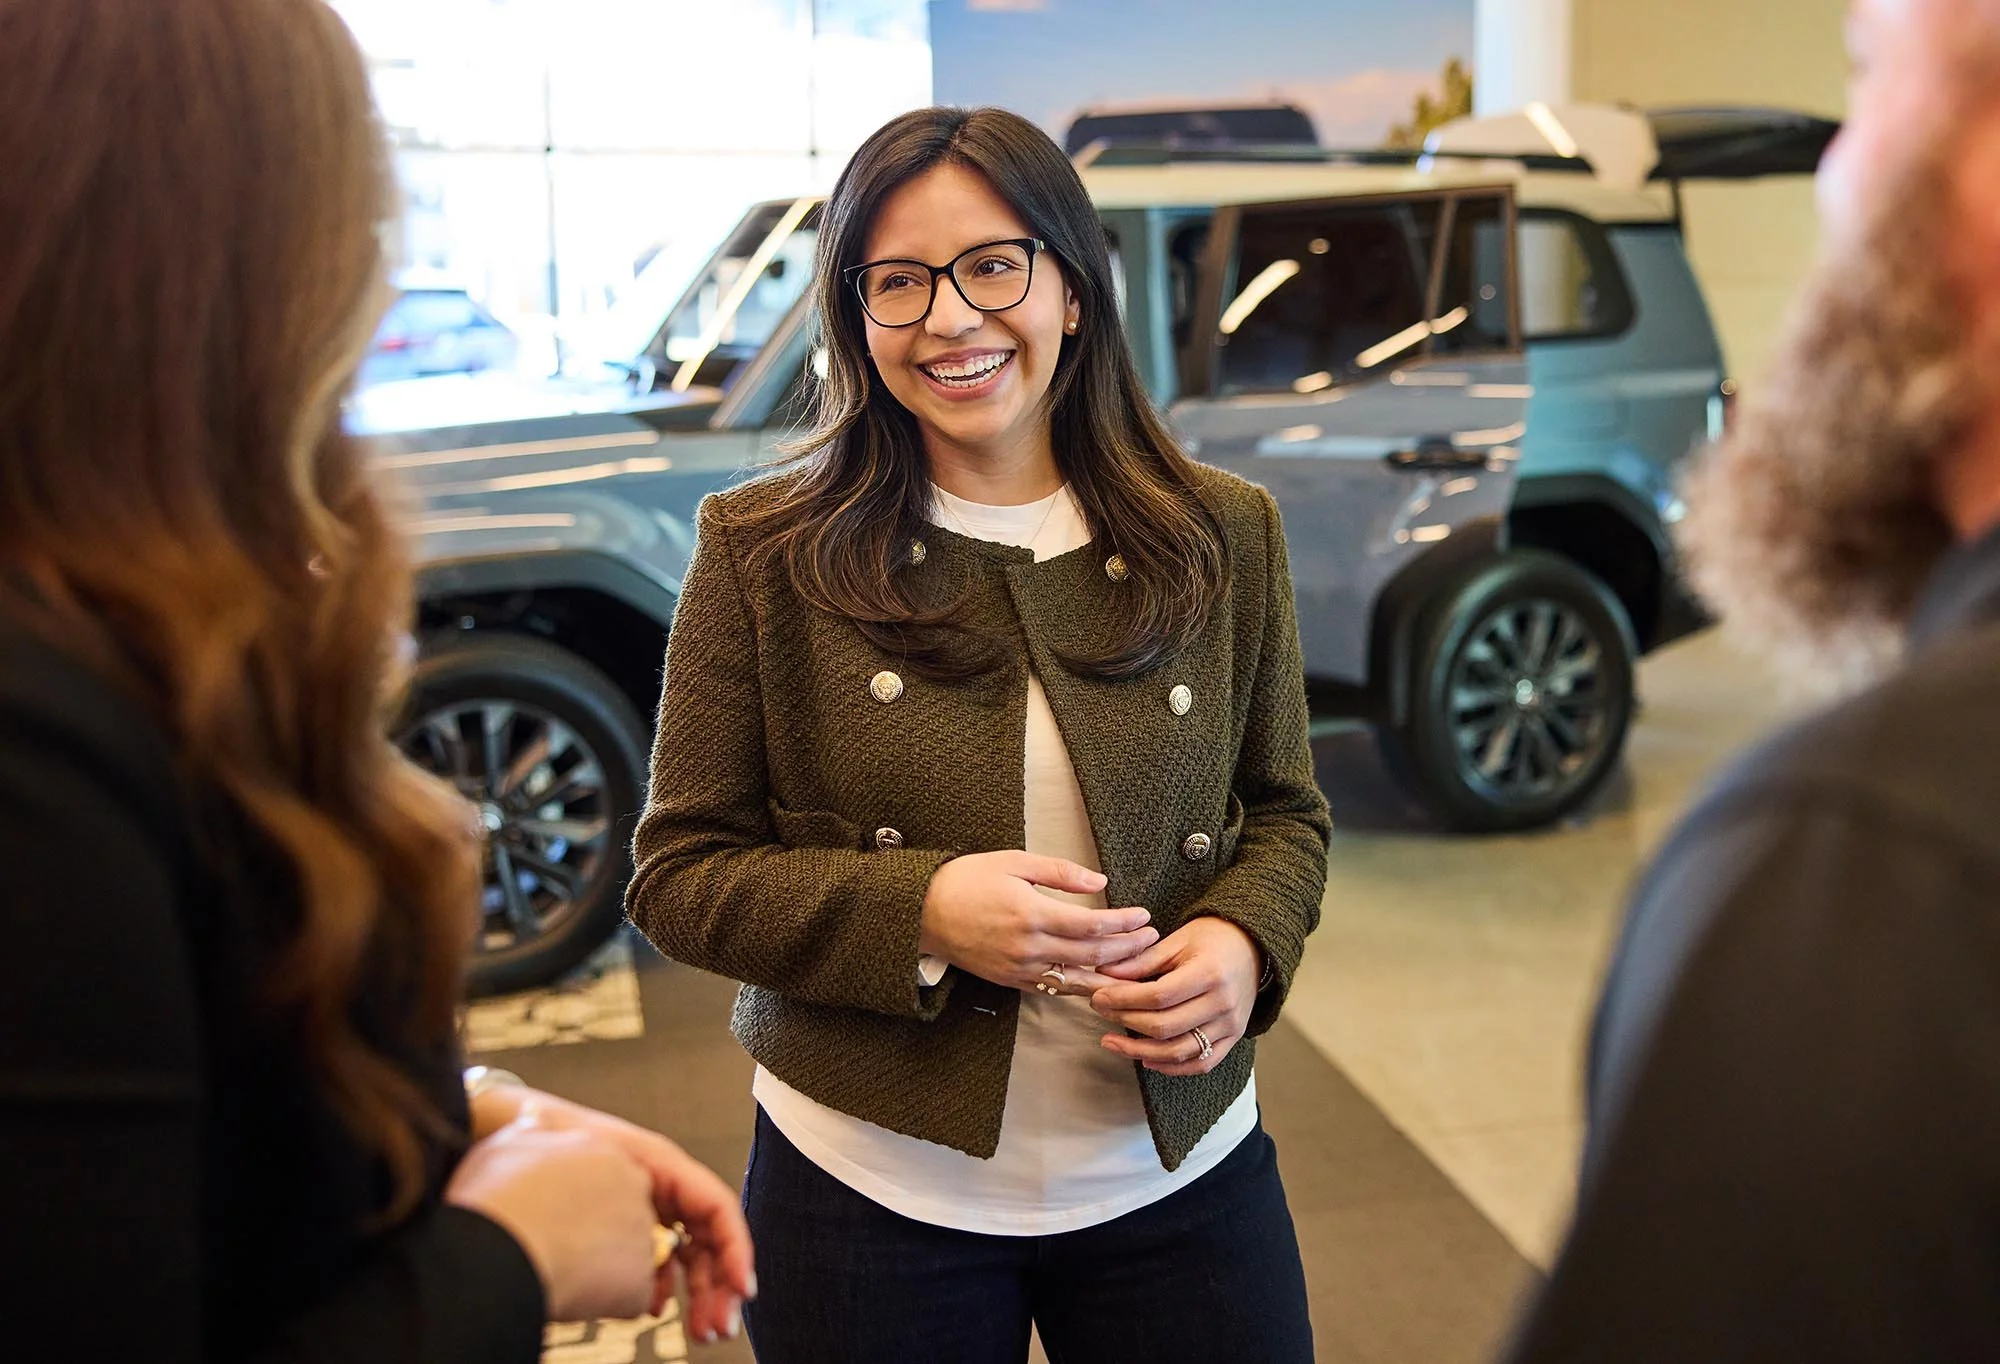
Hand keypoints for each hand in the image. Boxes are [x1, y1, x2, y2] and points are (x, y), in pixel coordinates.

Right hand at [445, 1111, 656, 1322]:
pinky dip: (604, 1304)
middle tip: (553, 1246)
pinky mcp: (638, 1282)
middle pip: (622, 1218)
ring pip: (626, 1258)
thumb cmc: (495, 1200)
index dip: (576, 1205)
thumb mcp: (505, 1145)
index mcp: (605, 1152)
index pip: (605, 1180)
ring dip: (598, 1270)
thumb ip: (530, 1130)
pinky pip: (629, 1298)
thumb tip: (532, 1115)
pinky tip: (569, 1295)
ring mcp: (640, 1235)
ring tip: (556, 1271)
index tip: (551, 1216)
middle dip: (594, 1236)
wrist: (494, 1253)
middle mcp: (633, 1188)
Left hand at [506, 1090, 755, 1341]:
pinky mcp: (617, 1225)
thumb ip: (629, 1219)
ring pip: (682, 1253)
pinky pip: (653, 1258)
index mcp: (661, 1164)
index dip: (735, 1248)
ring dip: (696, 1293)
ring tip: (700, 1332)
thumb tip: (647, 1279)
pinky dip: (658, 1286)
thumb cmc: (550, 1135)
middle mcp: (658, 1186)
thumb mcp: (592, 1177)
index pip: (717, 1207)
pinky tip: (651, 1308)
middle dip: (718, 1285)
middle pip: (705, 1239)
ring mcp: (640, 1206)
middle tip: (717, 1327)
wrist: (505, 1133)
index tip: (742, 1288)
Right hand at [919, 851, 1155, 990]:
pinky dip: (1081, 988)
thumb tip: (1100, 880)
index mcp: (1032, 914)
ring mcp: (1019, 969)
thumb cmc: (966, 879)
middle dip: (1128, 950)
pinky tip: (1100, 983)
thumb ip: (1060, 872)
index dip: (1124, 924)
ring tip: (1138, 969)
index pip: (1092, 925)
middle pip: (1092, 955)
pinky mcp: (1010, 982)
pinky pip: (1054, 989)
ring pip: (1077, 980)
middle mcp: (1029, 947)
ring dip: (1111, 976)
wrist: (921, 911)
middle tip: (1152, 940)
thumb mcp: (1014, 861)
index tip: (1145, 917)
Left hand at [1089, 917, 1262, 1075]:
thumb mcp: (1177, 941)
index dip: (1124, 1000)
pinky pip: (1200, 1063)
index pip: (1158, 996)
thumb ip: (1142, 960)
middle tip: (1100, 1012)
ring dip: (1140, 1052)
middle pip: (1165, 1026)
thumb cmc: (1212, 938)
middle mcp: (1222, 1004)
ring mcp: (1230, 1025)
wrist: (1252, 947)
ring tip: (1111, 1042)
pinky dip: (1171, 1067)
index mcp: (1209, 973)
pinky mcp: (1233, 1038)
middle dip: (1126, 1022)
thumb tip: (1103, 974)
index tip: (1099, 997)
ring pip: (1179, 1051)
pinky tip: (1146, 1059)